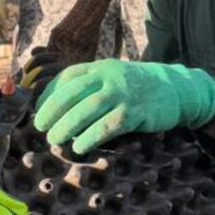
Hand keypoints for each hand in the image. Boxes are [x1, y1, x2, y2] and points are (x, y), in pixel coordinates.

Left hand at [33, 57, 214, 154]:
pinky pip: (109, 125)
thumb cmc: (134, 88)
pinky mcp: (136, 112)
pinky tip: (80, 146)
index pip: (68, 77)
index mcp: (100, 68)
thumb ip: (87, 88)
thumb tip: (53, 110)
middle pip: (73, 93)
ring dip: (67, 126)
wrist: (176, 88)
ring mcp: (124, 94)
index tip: (38, 110)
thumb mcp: (110, 79)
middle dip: (52, 111)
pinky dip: (91, 137)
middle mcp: (110, 77)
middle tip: (40, 127)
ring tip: (54, 140)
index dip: (49, 93)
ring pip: (88, 109)